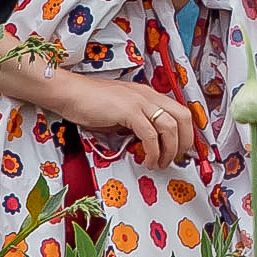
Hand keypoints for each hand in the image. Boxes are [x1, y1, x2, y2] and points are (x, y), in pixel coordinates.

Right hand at [37, 69, 197, 167]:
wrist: (70, 93)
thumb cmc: (90, 103)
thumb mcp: (121, 113)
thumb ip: (137, 124)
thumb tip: (149, 143)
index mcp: (149, 95)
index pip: (180, 112)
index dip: (186, 133)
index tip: (182, 150)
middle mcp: (148, 95)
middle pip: (183, 117)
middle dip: (185, 142)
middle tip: (174, 159)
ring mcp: (140, 101)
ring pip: (171, 127)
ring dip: (169, 150)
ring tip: (159, 163)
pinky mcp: (129, 110)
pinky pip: (150, 134)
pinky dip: (153, 151)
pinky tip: (147, 160)